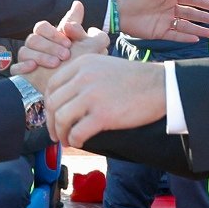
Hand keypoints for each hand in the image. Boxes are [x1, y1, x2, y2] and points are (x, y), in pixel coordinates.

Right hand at [11, 2, 108, 92]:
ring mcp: (28, 59)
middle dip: (51, 44)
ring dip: (41, 55)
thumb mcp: (91, 49)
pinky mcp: (22, 73)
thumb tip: (78, 7)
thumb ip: (90, 28)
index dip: (54, 31)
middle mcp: (37, 46)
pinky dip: (23, 66)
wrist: (71, 93)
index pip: (44, 27)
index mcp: (50, 38)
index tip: (68, 37)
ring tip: (55, 63)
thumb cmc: (80, 68)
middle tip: (66, 54)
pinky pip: (16, 67)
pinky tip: (33, 67)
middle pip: (34, 36)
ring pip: (25, 50)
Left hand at [45, 55, 165, 146]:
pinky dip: (74, 140)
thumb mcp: (104, 66)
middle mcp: (83, 77)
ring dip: (60, 133)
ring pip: (61, 118)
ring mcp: (92, 96)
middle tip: (56, 133)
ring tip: (66, 140)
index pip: (52, 85)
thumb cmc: (135, 78)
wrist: (160, 85)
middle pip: (53, 103)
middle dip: (51, 122)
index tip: (52, 115)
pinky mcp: (103, 115)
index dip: (48, 103)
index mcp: (82, 64)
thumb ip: (84, 76)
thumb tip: (68, 97)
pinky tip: (78, 142)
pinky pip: (77, 131)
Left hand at [117, 0, 208, 41]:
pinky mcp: (159, 32)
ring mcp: (165, 22)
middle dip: (202, 17)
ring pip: (185, 26)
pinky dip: (185, 37)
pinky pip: (175, 35)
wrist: (119, 11)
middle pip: (190, 14)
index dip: (202, 3)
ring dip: (197, 29)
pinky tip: (195, 39)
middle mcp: (169, 9)